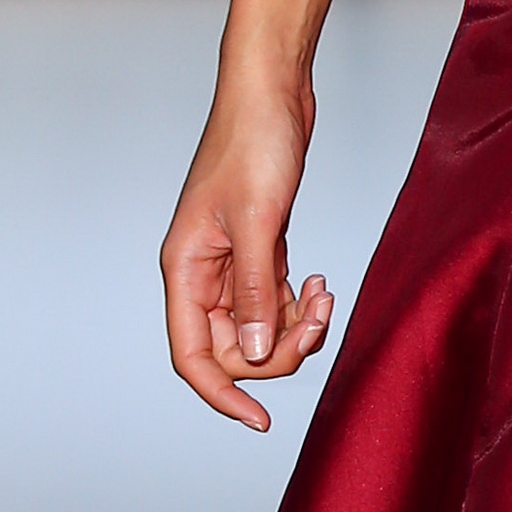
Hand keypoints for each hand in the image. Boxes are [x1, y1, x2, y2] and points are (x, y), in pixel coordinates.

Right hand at [161, 71, 334, 430]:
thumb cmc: (255, 143)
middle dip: (277, 350)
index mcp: (185, 268)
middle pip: (230, 349)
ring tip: (326, 296)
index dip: (222, 394)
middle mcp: (201, 273)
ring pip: (257, 328)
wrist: (272, 92)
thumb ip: (255, 291)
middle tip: (318, 320)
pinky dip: (300, 306)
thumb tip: (251, 352)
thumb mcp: (259, 221)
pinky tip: (322, 283)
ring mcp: (231, 264)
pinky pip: (274, 303)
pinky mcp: (259, 250)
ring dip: (295, 327)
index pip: (191, 356)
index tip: (260, 420)